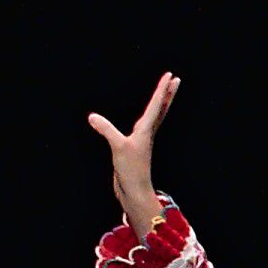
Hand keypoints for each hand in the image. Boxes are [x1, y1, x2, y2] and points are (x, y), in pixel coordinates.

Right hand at [85, 70, 176, 233]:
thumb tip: (92, 117)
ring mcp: (143, 141)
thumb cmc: (131, 170)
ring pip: (154, 117)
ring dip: (161, 104)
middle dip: (167, 94)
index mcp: (146, 130)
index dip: (162, 90)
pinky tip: (143, 119)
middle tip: (175, 80)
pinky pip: (144, 127)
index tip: (171, 76)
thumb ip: (106, 130)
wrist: (134, 191)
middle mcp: (147, 133)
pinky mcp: (135, 148)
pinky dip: (147, 118)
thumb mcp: (119, 148)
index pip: (157, 105)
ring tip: (165, 93)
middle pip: (161, 109)